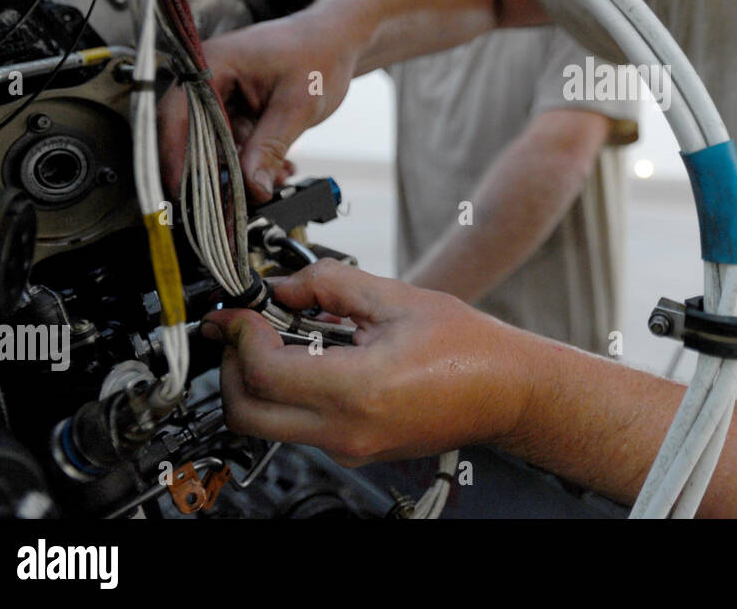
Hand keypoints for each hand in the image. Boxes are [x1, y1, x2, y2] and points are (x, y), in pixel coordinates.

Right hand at [159, 9, 358, 201]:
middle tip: (233, 204)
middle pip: (187, 138)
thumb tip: (251, 188)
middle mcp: (205, 80)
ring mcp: (218, 97)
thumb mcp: (297, 106)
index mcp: (209, 66)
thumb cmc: (319, 55)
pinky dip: (250, 163)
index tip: (186, 195)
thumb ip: (270, 147)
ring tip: (271, 182)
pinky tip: (277, 171)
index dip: (175, 160)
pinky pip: (230, 146)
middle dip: (212, 174)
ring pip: (211, 147)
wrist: (337, 42)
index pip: (176, 119)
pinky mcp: (232, 111)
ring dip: (237, 172)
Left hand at [200, 259, 537, 463]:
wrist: (507, 391)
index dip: (240, 335)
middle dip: (230, 368)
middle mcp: (346, 431)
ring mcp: (349, 448)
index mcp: (357, 390)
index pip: (262, 371)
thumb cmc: (470, 349)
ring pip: (268, 425)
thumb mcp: (398, 298)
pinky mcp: (354, 451)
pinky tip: (312, 358)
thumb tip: (285, 284)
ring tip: (281, 339)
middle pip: (246, 414)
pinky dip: (288, 393)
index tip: (240, 312)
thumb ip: (333, 285)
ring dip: (257, 381)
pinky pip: (299, 427)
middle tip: (240, 332)